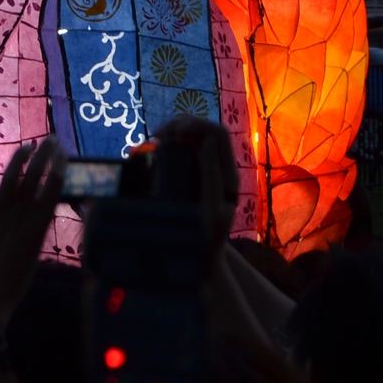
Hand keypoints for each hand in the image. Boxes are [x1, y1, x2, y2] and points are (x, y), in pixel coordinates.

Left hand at [0, 139, 65, 319]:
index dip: (59, 166)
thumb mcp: (33, 250)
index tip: (62, 153)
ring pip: (12, 173)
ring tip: (28, 146)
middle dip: (45, 153)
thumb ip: (31, 225)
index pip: (54, 185)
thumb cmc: (15, 279)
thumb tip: (24, 204)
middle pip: (36, 173)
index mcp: (40, 223)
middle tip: (51, 139)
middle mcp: (21, 211)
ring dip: (21, 156)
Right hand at [153, 115, 238, 248]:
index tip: (170, 133)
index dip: (195, 125)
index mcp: (228, 174)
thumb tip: (204, 141)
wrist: (201, 258)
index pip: (217, 133)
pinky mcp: (191, 174)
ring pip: (192, 135)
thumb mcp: (211, 210)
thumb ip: (211, 176)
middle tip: (156, 136)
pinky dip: (168, 142)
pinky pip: (182, 147)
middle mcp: (219, 167)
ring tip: (154, 140)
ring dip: (173, 131)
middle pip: (203, 128)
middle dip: (180, 124)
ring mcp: (205, 169)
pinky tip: (154, 148)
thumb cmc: (206, 239)